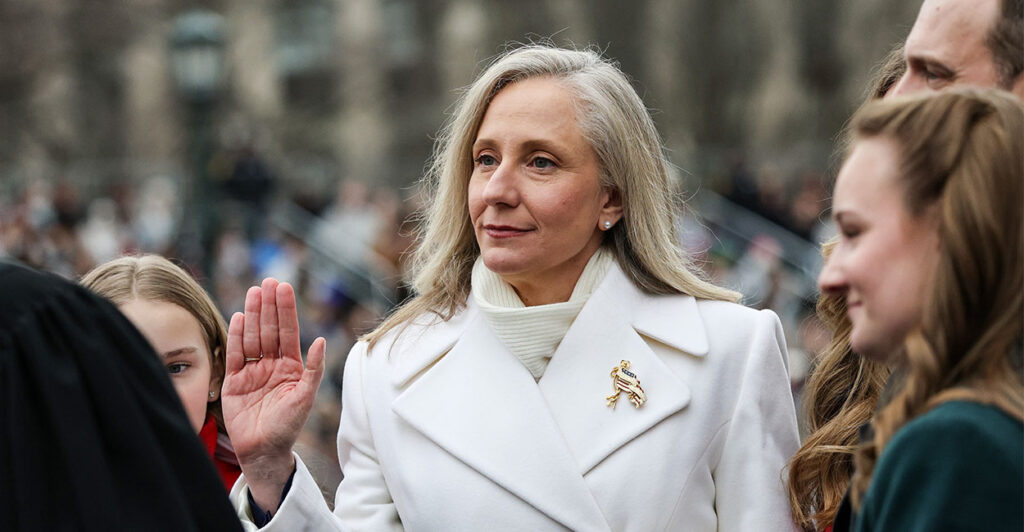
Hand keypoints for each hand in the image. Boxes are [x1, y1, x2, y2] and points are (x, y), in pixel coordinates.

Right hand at [222, 278, 325, 510]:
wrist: (264, 450)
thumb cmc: (288, 426)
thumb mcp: (306, 397)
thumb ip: (314, 369)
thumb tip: (323, 341)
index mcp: (290, 366)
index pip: (288, 332)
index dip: (286, 310)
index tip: (284, 287)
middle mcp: (271, 364)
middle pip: (269, 329)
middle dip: (269, 306)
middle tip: (268, 282)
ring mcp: (252, 371)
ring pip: (253, 337)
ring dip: (254, 314)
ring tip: (254, 292)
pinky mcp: (234, 381)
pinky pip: (235, 354)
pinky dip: (237, 336)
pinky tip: (240, 317)